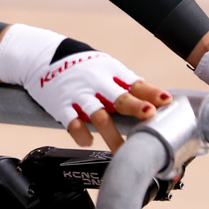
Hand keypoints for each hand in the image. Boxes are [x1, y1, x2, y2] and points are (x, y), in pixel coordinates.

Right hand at [34, 49, 172, 150]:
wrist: (42, 57)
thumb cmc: (81, 66)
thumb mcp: (105, 68)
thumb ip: (125, 86)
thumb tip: (156, 104)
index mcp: (111, 72)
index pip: (136, 83)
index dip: (151, 92)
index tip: (166, 100)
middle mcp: (97, 82)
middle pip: (119, 97)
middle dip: (135, 107)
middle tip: (149, 116)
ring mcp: (79, 94)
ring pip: (98, 116)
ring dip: (112, 135)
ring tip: (123, 150)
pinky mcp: (62, 106)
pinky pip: (72, 123)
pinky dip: (82, 135)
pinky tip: (89, 141)